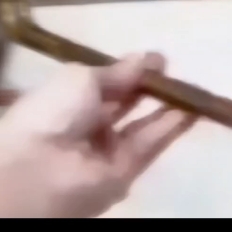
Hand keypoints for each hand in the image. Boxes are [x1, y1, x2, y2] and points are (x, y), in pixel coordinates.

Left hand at [0, 52, 196, 217]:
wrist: (39, 168)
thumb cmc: (52, 111)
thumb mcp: (82, 78)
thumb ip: (117, 73)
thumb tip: (145, 59)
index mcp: (65, 100)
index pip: (102, 85)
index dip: (128, 72)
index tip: (156, 59)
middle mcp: (85, 126)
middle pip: (122, 106)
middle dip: (148, 89)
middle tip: (175, 72)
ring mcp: (105, 151)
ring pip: (141, 127)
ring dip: (166, 108)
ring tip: (191, 88)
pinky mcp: (124, 173)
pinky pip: (150, 145)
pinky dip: (170, 127)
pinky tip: (191, 108)